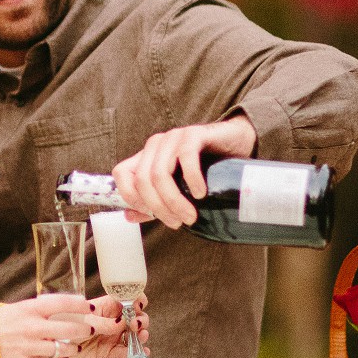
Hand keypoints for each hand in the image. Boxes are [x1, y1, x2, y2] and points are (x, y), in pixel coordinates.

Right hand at [0, 294, 115, 357]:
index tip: (89, 306)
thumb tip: (62, 308)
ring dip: (73, 347)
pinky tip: (64, 357)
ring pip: (63, 348)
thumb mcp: (18, 308)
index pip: (62, 303)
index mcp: (30, 309)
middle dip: (85, 329)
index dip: (80, 305)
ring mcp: (30, 346)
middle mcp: (32, 327)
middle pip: (69, 328)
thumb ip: (39, 310)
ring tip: (76, 346)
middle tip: (91, 329)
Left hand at [67, 293, 140, 357]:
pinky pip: (127, 352)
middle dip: (141, 320)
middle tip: (136, 325)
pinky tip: (143, 353)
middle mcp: (113, 321)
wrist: (56, 345)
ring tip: (141, 337)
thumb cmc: (67, 325)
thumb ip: (105, 323)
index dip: (136, 300)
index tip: (140, 304)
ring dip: (141, 335)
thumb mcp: (85, 321)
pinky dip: (136, 353)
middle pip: (135, 317)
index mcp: (106, 307)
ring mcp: (113, 336)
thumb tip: (123, 323)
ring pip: (134, 335)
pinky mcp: (110, 351)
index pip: (126, 299)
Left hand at [110, 116, 258, 229]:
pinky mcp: (194, 134)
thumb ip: (153, 201)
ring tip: (190, 216)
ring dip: (174, 200)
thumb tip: (129, 216)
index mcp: (146, 156)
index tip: (150, 215)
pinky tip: (200, 193)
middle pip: (143, 180)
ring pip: (160, 173)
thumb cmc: (206, 168)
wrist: (237, 144)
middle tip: (178, 222)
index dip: (130, 197)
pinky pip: (186, 157)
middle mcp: (156, 145)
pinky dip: (191, 180)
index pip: (121, 173)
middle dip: (159, 207)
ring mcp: (173, 138)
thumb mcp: (177, 188)